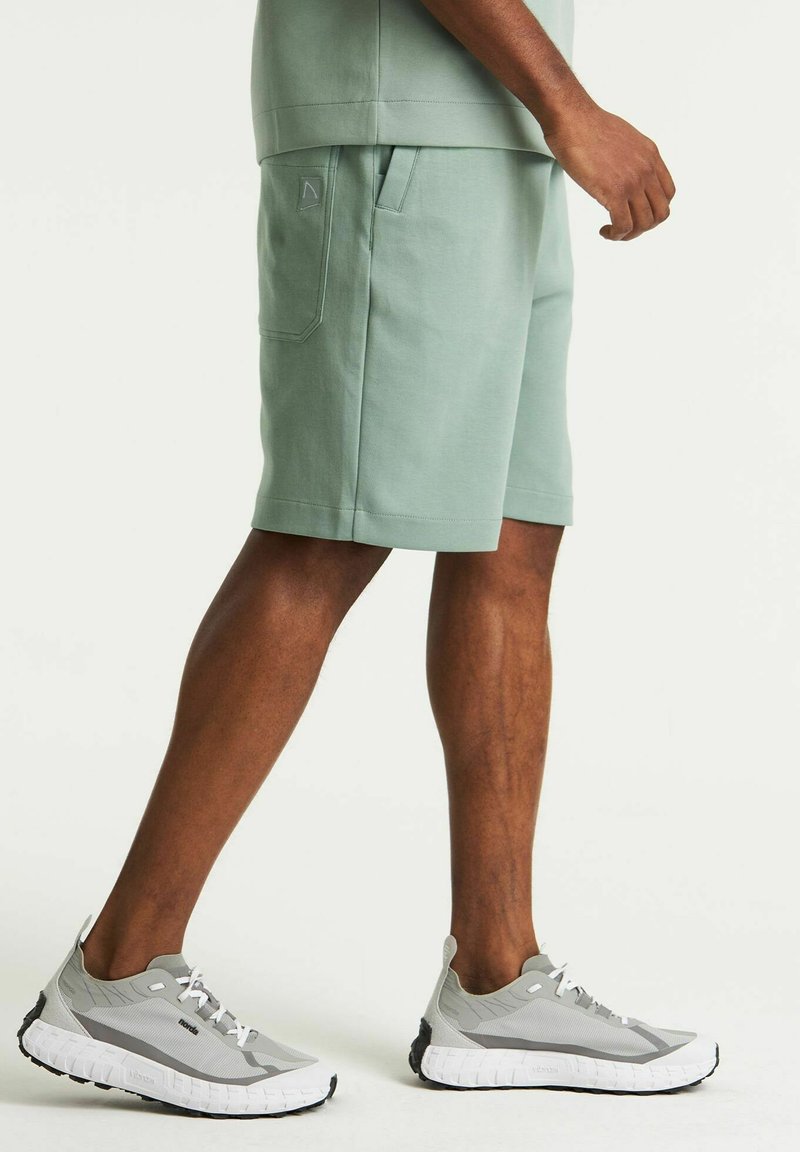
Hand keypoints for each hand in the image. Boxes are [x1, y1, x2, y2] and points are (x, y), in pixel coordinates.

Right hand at [544, 100, 675, 239]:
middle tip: (625, 227)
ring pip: (644, 223)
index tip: (636, 212)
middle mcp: (646, 170)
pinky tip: (604, 230)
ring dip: (629, 234)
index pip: (668, 193)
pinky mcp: (614, 193)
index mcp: (651, 156)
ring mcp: (632, 182)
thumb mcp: (624, 138)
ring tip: (613, 231)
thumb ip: (632, 157)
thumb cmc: (588, 126)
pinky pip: (623, 226)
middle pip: (660, 213)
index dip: (654, 209)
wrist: (573, 119)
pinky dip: (615, 235)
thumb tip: (625, 170)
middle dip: (643, 226)